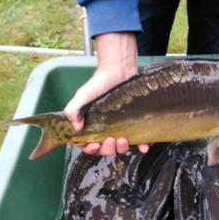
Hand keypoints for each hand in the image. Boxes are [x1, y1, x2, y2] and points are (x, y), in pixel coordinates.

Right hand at [64, 32, 149, 154]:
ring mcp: (119, 127)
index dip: (89, 148)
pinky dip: (141, 146)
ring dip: (121, 148)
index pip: (87, 144)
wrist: (120, 70)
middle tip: (110, 140)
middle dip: (107, 149)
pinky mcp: (133, 124)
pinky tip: (144, 147)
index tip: (94, 145)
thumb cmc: (99, 82)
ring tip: (123, 139)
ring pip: (120, 147)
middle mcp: (105, 128)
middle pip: (104, 149)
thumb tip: (76, 126)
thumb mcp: (83, 94)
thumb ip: (74, 108)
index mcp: (90, 125)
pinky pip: (138, 139)